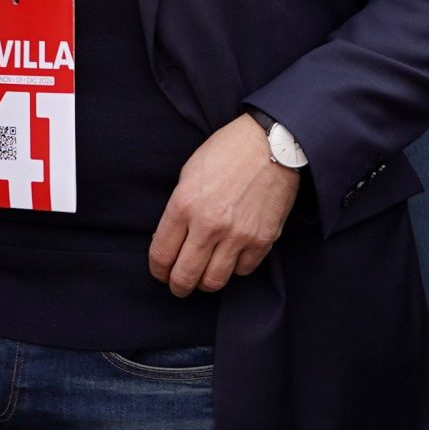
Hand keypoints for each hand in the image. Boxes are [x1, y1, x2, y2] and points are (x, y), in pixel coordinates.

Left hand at [148, 114, 300, 295]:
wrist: (270, 144)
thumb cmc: (227, 152)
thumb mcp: (189, 173)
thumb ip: (179, 209)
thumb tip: (171, 240)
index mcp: (184, 204)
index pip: (161, 254)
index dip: (157, 269)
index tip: (160, 272)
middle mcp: (209, 225)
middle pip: (185, 276)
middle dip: (177, 285)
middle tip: (178, 285)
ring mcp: (237, 235)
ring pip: (214, 281)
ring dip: (205, 283)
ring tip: (203, 276)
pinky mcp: (262, 240)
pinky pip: (242, 271)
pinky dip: (234, 268)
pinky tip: (231, 258)